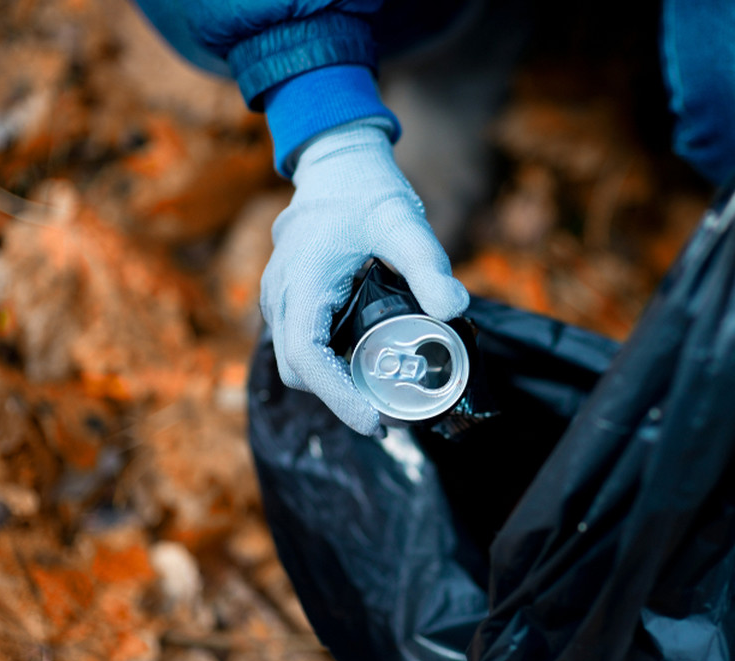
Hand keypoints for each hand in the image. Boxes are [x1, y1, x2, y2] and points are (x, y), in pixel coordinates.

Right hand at [260, 117, 469, 434]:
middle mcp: (280, 298)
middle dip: (340, 400)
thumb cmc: (368, 193)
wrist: (338, 165)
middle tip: (391, 416)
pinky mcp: (288, 301)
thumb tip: (456, 309)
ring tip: (383, 398)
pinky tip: (365, 368)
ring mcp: (278, 300)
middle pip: (299, 372)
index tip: (374, 420)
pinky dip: (328, 366)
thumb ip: (428, 265)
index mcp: (301, 284)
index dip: (337, 397)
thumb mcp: (404, 225)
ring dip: (333, 386)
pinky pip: (300, 346)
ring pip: (296, 363)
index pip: (307, 359)